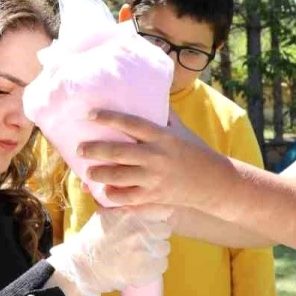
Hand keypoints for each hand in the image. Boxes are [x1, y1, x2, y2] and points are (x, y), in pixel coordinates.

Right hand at [46, 205, 170, 295]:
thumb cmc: (94, 238)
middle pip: (165, 230)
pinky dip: (154, 268)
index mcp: (132, 214)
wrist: (84, 265)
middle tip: (143, 240)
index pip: (163, 210)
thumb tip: (141, 195)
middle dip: (156, 235)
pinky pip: (162, 266)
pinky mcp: (146, 271)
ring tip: (141, 255)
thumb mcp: (107, 213)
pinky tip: (141, 267)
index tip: (153, 221)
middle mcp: (141, 230)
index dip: (158, 217)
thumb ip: (126, 205)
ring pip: (165, 248)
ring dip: (156, 251)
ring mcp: (144, 251)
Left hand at [80, 110, 231, 209]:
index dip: (109, 118)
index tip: (91, 115)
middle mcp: (156, 157)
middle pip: (118, 152)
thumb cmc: (196, 152)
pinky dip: (112, 196)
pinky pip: (127, 198)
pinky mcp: (154, 197)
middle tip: (81, 149)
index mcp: (162, 137)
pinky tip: (104, 192)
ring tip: (89, 172)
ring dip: (99, 175)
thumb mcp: (182, 131)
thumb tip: (151, 96)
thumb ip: (165, 116)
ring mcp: (154, 178)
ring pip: (118, 177)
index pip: (131, 123)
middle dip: (95, 150)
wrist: (214, 182)